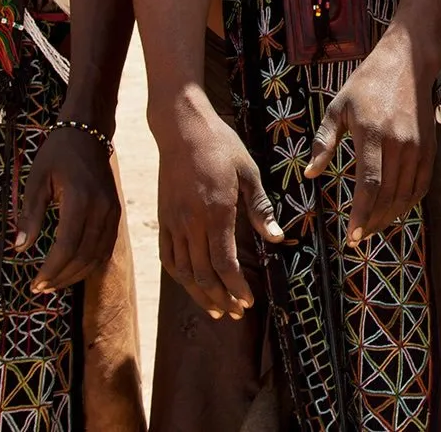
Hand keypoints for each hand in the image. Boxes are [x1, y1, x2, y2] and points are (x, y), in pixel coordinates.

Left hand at [17, 125, 121, 293]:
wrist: (89, 132)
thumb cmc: (58, 153)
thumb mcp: (37, 179)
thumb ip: (30, 214)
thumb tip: (19, 248)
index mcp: (80, 199)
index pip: (66, 246)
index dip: (50, 270)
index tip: (34, 283)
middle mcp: (101, 208)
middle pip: (83, 256)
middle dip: (60, 277)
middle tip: (40, 288)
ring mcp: (112, 211)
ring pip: (96, 256)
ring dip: (75, 275)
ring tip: (53, 284)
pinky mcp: (116, 213)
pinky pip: (105, 247)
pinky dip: (90, 264)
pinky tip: (73, 270)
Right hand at [155, 97, 283, 319]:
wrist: (181, 128)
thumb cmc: (220, 146)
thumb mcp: (249, 172)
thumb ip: (260, 208)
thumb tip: (277, 238)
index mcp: (216, 211)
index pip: (224, 263)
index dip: (236, 287)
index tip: (248, 301)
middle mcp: (191, 222)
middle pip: (203, 274)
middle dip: (221, 298)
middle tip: (236, 313)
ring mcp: (173, 221)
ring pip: (183, 271)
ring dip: (199, 294)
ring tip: (215, 310)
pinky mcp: (163, 218)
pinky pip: (168, 256)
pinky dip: (179, 276)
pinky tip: (190, 284)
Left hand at [305, 27, 434, 242]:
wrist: (408, 61)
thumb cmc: (367, 83)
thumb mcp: (338, 107)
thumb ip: (324, 142)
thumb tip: (310, 175)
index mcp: (374, 135)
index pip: (370, 185)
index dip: (361, 214)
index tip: (352, 237)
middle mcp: (400, 144)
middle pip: (388, 197)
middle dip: (372, 222)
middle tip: (357, 238)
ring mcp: (418, 147)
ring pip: (406, 195)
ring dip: (389, 217)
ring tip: (371, 228)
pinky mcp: (430, 148)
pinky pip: (421, 185)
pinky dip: (408, 203)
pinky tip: (394, 210)